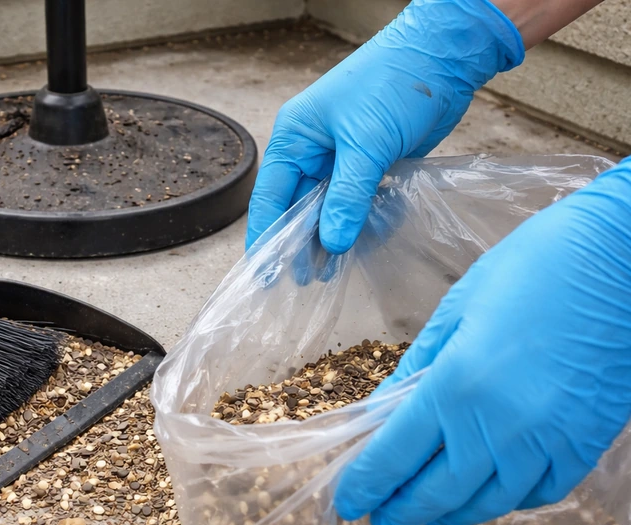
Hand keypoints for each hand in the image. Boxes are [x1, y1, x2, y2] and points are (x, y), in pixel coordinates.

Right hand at [246, 0, 523, 253]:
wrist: (446, 55)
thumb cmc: (394, 82)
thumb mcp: (366, 143)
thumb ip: (347, 196)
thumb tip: (332, 243)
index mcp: (295, 138)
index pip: (271, 197)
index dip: (268, 237)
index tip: (268, 274)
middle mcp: (313, 150)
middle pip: (300, 207)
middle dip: (305, 242)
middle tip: (312, 279)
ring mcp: (344, 158)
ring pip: (331, 208)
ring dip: (336, 235)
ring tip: (338, 269)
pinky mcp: (373, 164)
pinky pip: (361, 203)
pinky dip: (365, 221)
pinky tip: (370, 240)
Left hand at [334, 158, 630, 524]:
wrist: (624, 254)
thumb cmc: (535, 267)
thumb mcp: (457, 311)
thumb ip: (414, 370)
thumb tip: (378, 412)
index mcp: (456, 387)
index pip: (394, 456)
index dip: (366, 486)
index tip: (348, 503)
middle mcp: (500, 427)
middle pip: (438, 492)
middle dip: (401, 511)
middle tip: (381, 519)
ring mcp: (548, 441)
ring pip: (489, 503)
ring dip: (451, 514)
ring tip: (427, 513)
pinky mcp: (587, 443)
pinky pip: (541, 492)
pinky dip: (508, 500)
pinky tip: (490, 491)